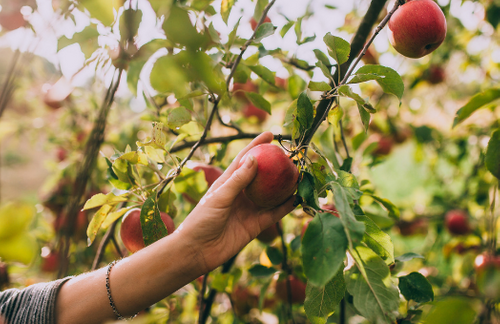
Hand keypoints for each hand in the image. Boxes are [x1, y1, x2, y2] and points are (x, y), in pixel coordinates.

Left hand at [178, 132, 295, 271]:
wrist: (197, 251)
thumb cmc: (200, 220)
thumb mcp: (219, 197)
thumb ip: (237, 180)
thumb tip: (254, 158)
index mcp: (228, 182)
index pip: (245, 159)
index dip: (256, 146)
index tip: (270, 134)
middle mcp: (241, 194)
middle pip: (262, 176)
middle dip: (276, 165)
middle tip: (291, 156)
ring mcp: (249, 209)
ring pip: (272, 194)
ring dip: (285, 186)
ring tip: (300, 175)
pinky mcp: (256, 225)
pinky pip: (274, 214)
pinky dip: (286, 206)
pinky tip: (298, 198)